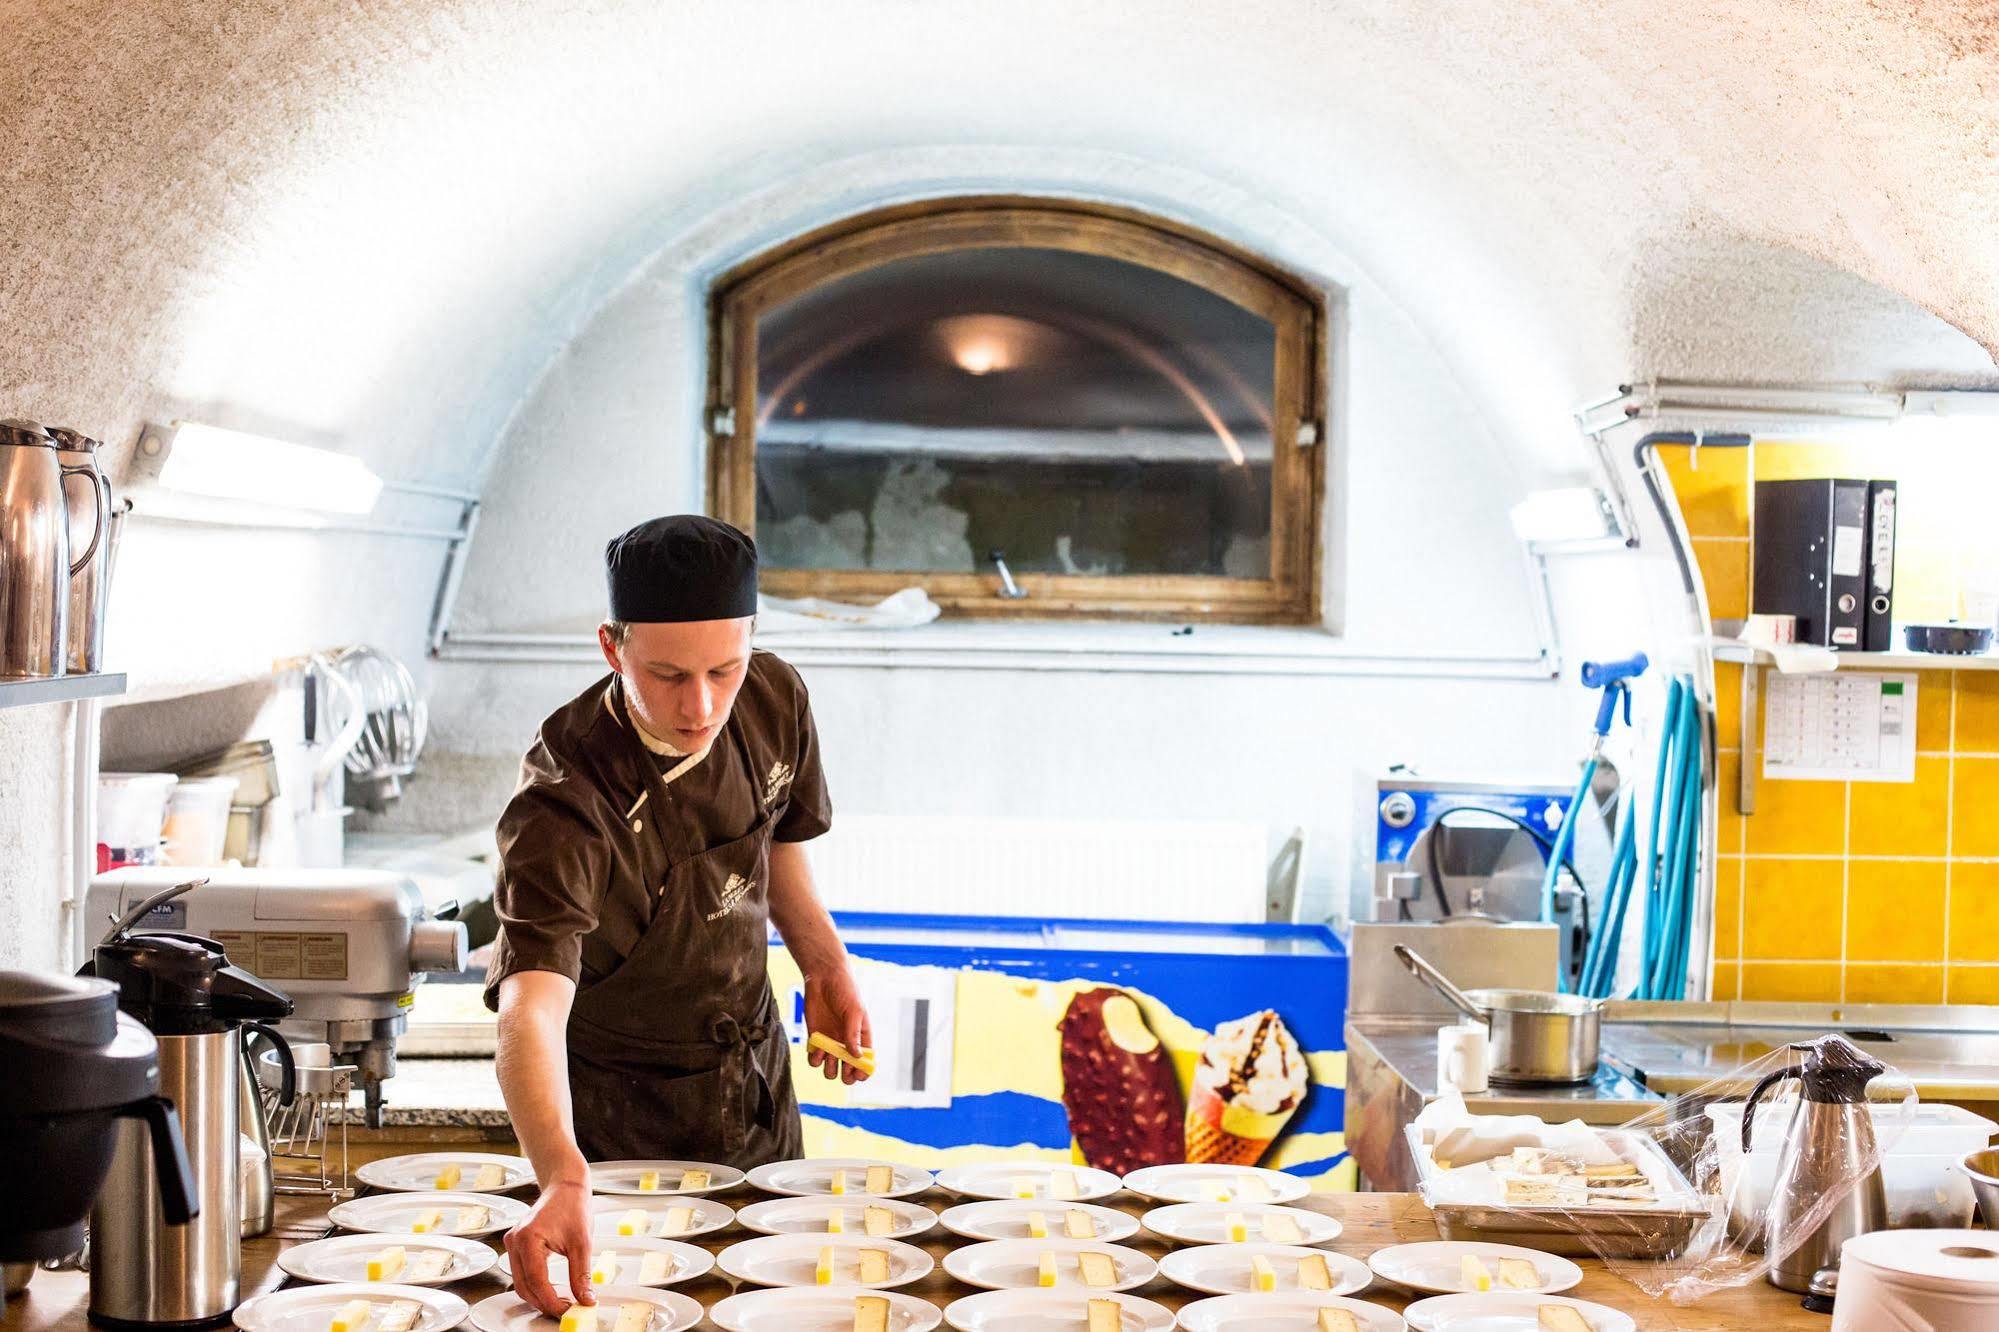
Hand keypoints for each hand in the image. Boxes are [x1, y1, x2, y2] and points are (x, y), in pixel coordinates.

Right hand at [504, 1177, 594, 1314]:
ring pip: (520, 1282)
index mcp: (528, 1238)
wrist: (565, 1185)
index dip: (550, 1301)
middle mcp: (515, 1241)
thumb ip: (582, 1274)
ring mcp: (513, 1243)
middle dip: (543, 1303)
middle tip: (565, 1310)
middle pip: (523, 1286)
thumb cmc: (572, 1205)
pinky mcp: (516, 1245)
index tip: (567, 1310)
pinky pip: (521, 1273)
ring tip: (561, 1302)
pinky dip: (534, 1285)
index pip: (536, 1281)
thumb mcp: (582, 1242)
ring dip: (538, 1296)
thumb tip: (585, 1299)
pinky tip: (550, 1290)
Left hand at [804, 966, 872, 1084]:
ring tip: (828, 1057)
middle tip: (843, 1068)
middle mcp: (846, 1043)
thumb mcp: (853, 1011)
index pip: (865, 1061)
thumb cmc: (845, 991)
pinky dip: (815, 1059)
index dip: (863, 1071)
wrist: (823, 978)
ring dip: (830, 1069)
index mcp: (861, 1037)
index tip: (859, 1075)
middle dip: (846, 1075)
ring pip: (831, 1069)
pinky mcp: (815, 1038)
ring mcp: (830, 1042)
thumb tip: (856, 1057)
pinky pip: (815, 1059)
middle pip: (848, 1070)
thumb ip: (853, 1034)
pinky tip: (817, 1049)